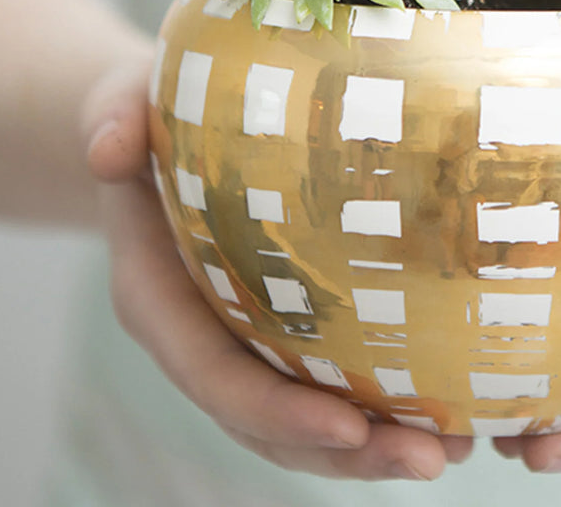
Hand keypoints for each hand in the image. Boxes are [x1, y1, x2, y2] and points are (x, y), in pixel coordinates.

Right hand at [83, 62, 472, 481]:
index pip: (214, 374)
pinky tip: (444, 408)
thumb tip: (109, 151)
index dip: (277, 411)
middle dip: (345, 452)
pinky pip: (325, 378)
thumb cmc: (146, 113)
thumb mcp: (121, 100)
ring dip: (373, 447)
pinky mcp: (278, 324)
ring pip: (302, 418)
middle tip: (429, 460)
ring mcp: (240, 339)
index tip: (350, 426)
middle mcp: (200, 336)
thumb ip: (112, 117)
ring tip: (451, 452)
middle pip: (268, 420)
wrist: (153, 132)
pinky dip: (377, 404)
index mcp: (157, 298)